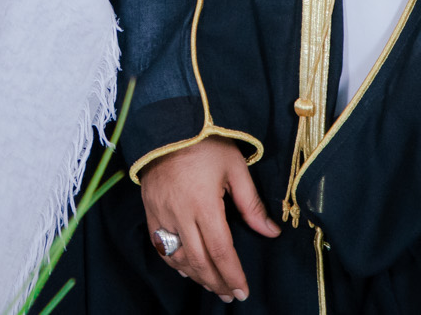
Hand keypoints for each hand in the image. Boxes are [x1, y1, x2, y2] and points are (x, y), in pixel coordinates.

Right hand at [139, 138, 279, 302]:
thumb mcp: (235, 167)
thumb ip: (251, 204)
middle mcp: (180, 214)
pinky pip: (160, 246)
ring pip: (178, 258)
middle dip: (217, 282)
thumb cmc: (204, 142)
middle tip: (230, 295)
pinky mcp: (150, 210)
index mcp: (204, 204)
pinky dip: (174, 263)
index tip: (243, 291)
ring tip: (213, 285)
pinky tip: (187, 270)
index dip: (233, 275)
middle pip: (199, 261)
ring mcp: (162, 213)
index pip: (221, 251)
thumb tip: (271, 232)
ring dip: (197, 276)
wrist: (166, 124)